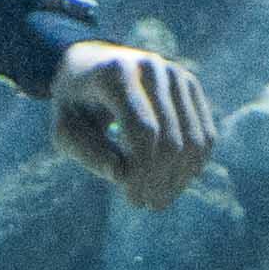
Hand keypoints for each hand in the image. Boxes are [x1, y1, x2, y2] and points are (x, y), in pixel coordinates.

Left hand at [46, 40, 215, 212]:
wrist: (91, 65)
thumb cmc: (74, 104)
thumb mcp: (63, 129)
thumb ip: (88, 152)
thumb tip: (122, 176)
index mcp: (116, 74)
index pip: (144, 130)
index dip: (142, 172)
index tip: (132, 200)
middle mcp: (152, 68)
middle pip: (172, 138)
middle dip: (162, 180)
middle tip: (147, 205)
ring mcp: (176, 74)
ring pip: (195, 139)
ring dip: (180, 178)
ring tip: (159, 199)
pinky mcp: (190, 86)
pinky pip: (205, 134)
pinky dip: (193, 165)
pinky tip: (173, 182)